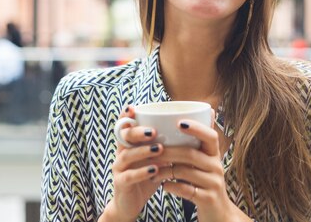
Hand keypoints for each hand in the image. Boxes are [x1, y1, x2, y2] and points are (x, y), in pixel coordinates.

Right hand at [100, 105, 166, 221]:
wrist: (131, 203)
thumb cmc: (148, 175)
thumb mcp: (157, 158)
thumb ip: (167, 144)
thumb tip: (190, 129)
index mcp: (130, 144)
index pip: (125, 125)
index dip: (126, 116)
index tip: (134, 108)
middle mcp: (121, 152)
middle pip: (124, 137)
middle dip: (138, 132)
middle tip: (154, 131)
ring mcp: (119, 168)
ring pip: (126, 155)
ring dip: (143, 151)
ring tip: (159, 149)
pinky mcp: (121, 183)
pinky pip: (129, 176)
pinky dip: (142, 172)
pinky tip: (154, 170)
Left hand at [154, 118, 250, 221]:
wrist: (218, 213)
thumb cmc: (205, 182)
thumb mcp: (205, 161)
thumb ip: (199, 141)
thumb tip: (207, 111)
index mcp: (214, 154)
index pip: (210, 136)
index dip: (196, 128)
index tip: (178, 123)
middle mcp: (217, 167)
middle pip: (191, 153)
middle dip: (168, 150)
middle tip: (151, 149)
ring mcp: (213, 183)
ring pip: (185, 172)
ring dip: (165, 170)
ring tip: (152, 170)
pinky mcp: (208, 199)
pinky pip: (186, 190)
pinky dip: (172, 186)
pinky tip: (163, 185)